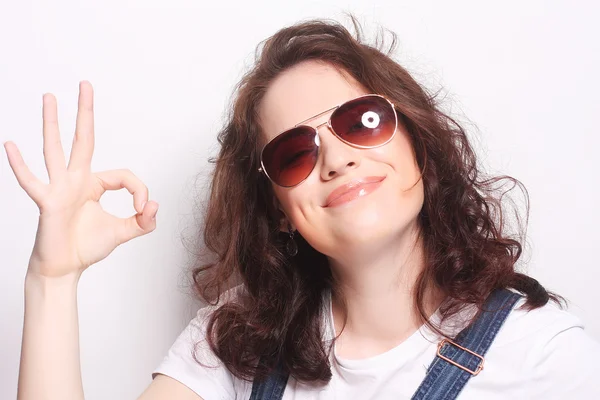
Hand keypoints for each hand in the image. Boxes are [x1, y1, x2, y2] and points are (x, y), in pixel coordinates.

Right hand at [4, 81, 158, 277]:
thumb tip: (155, 205)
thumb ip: (144, 222)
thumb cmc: (87, 247)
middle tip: (86, 85)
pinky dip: (20, 165)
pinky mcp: (47, 203)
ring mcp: (59, 189)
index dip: (140, 191)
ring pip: (55, 150)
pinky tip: (10, 144)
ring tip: (49, 97)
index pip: (124, 175)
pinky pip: (32, 181)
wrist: (65, 268)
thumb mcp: (124, 232)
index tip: (145, 210)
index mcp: (94, 184)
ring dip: (52, 123)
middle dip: (85, 113)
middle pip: (83, 139)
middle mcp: (76, 180)